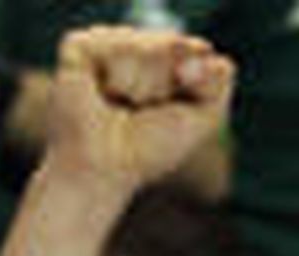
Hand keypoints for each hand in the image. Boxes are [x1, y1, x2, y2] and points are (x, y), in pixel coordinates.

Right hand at [49, 26, 233, 188]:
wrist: (104, 168)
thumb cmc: (149, 151)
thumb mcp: (201, 119)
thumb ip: (218, 82)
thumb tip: (206, 49)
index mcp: (162, 62)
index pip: (194, 49)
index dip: (194, 76)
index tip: (180, 101)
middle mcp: (134, 48)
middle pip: (172, 44)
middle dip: (165, 85)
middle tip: (143, 111)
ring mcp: (105, 44)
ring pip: (145, 46)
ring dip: (141, 87)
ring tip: (121, 106)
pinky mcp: (79, 46)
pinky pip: (116, 45)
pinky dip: (119, 78)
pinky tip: (104, 95)